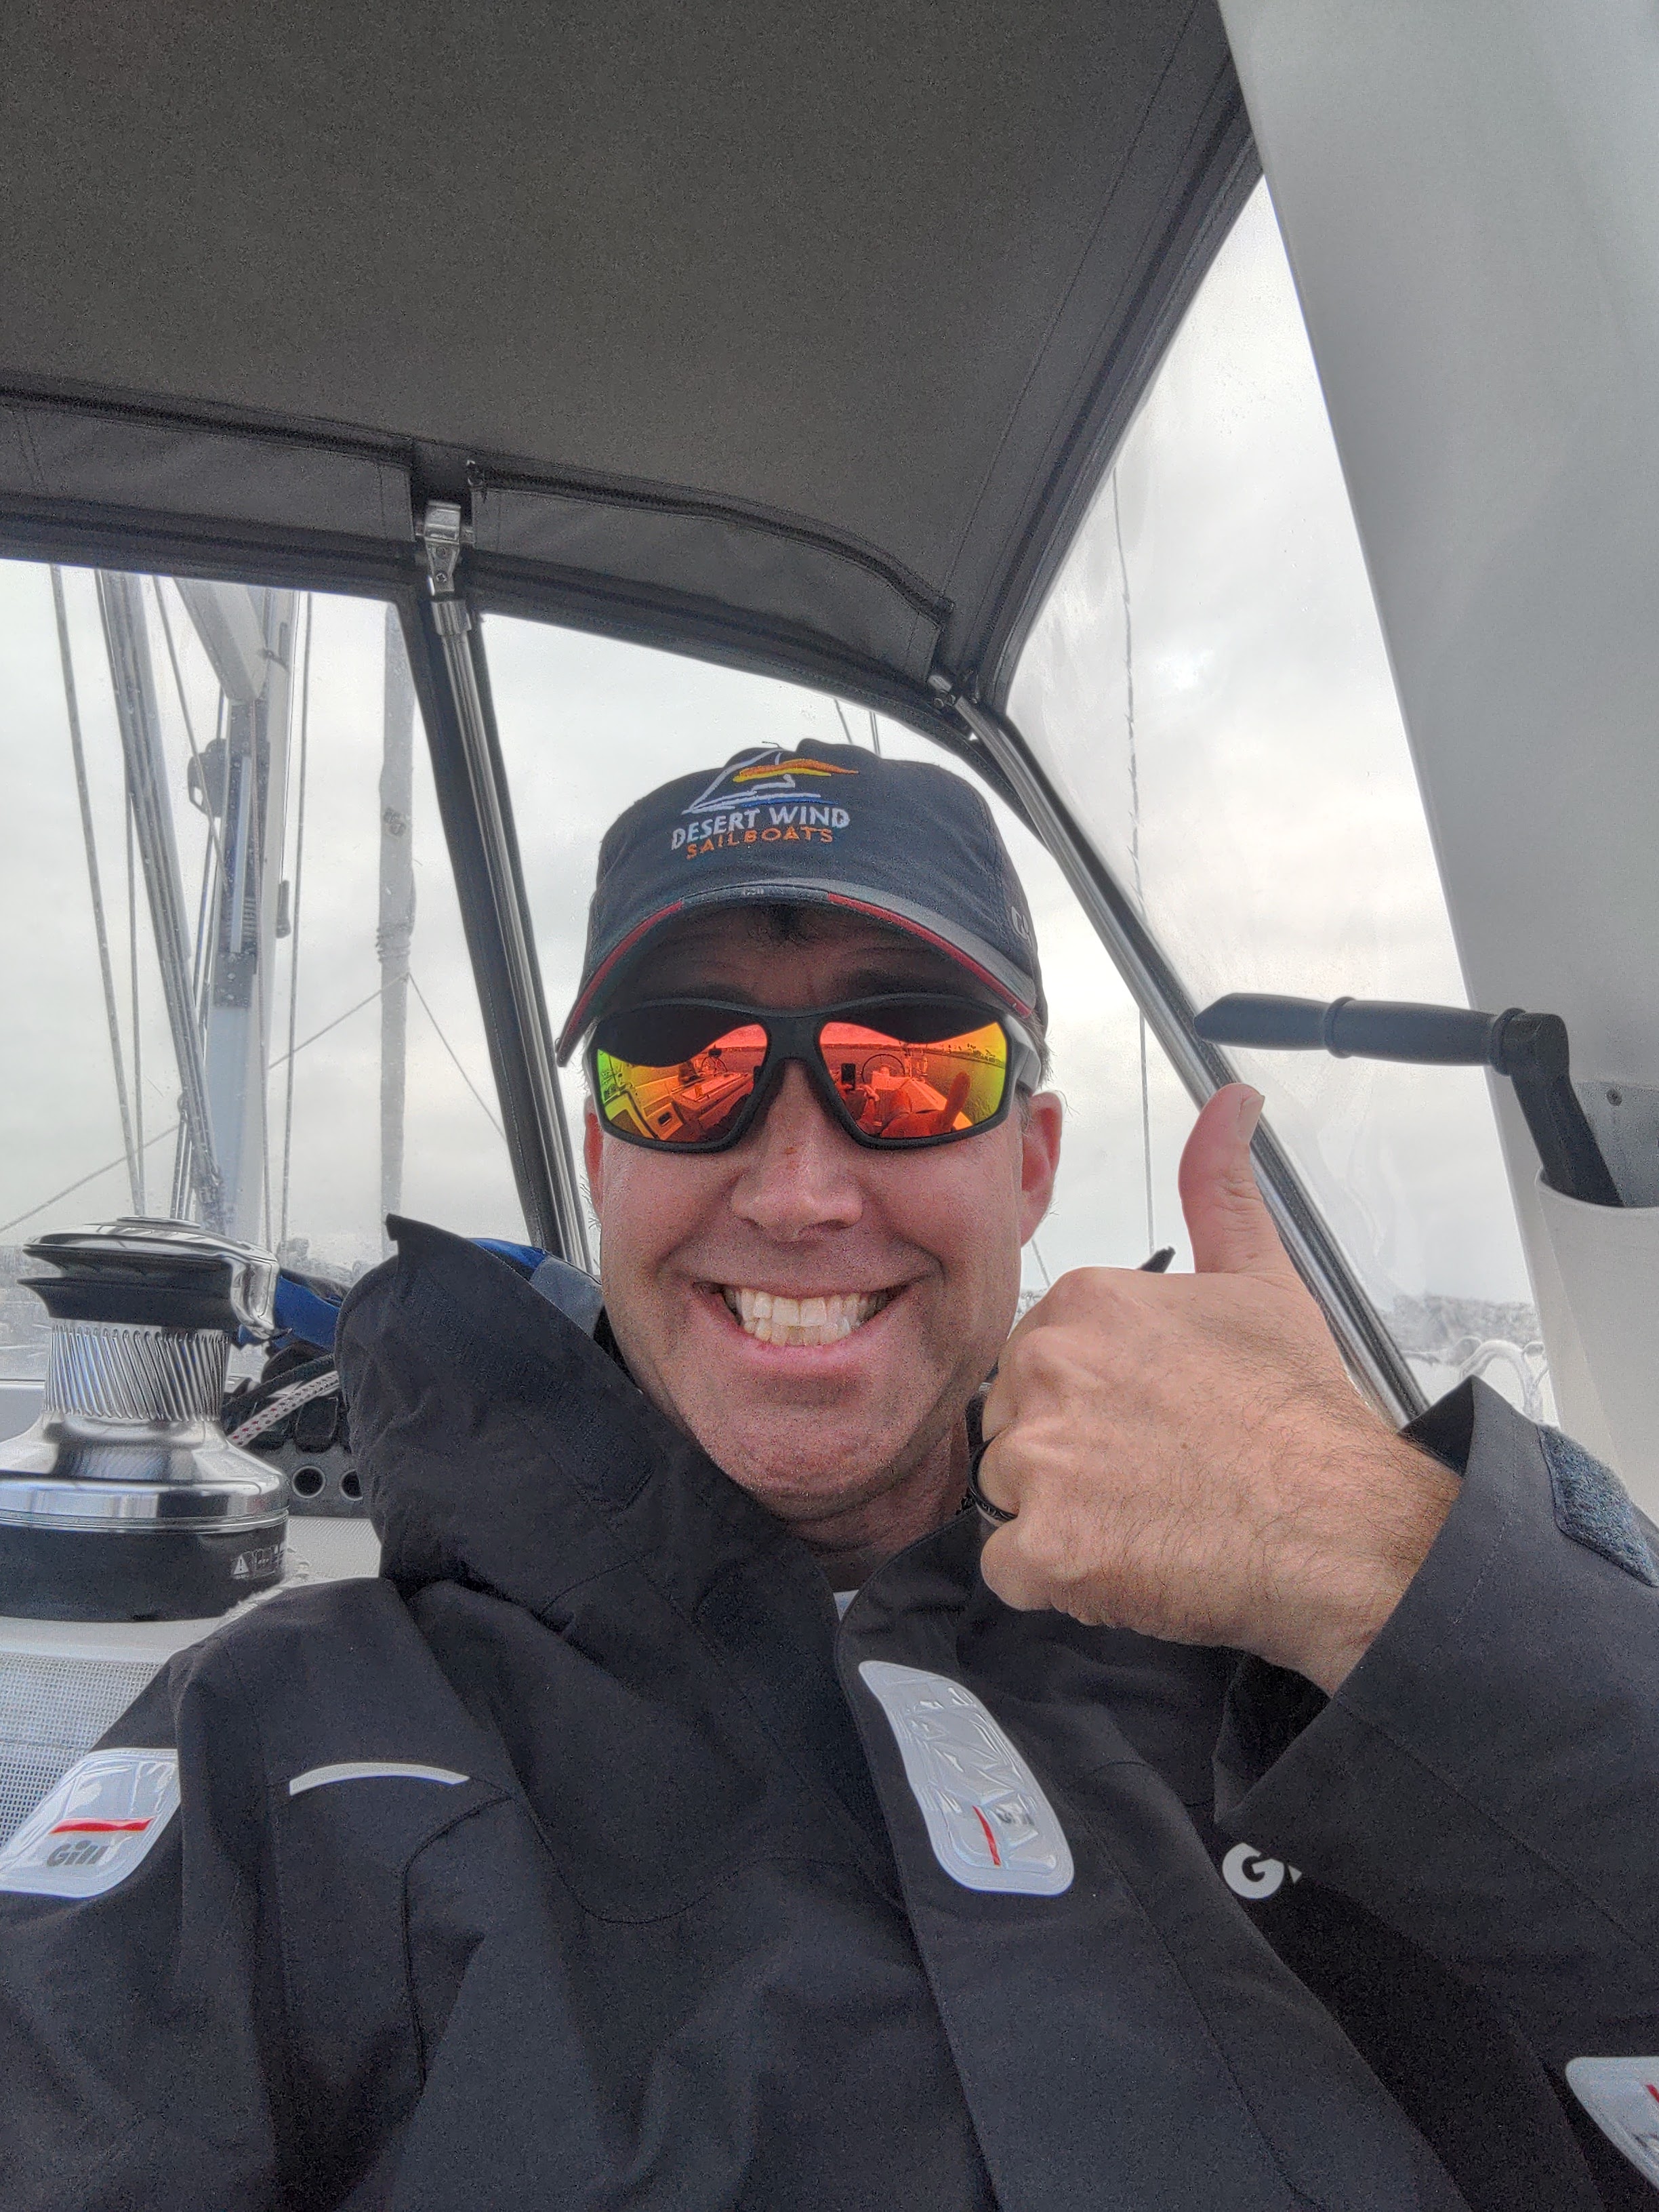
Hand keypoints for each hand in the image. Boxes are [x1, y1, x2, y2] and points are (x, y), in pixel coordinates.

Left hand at [976, 1085, 1457, 1692]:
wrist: (1339, 1526)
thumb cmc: (1299, 1415)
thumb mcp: (1260, 1278)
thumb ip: (1222, 1187)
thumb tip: (1234, 1101)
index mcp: (1081, 1303)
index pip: (1039, 1363)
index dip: (1092, 1402)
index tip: (1152, 1422)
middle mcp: (1046, 1368)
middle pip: (1014, 1425)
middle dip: (1067, 1457)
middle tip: (1153, 1474)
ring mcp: (1039, 1460)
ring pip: (1008, 1496)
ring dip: (1061, 1519)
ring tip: (1146, 1518)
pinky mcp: (1043, 1547)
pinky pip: (1012, 1570)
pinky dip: (1056, 1582)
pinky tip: (1123, 1564)